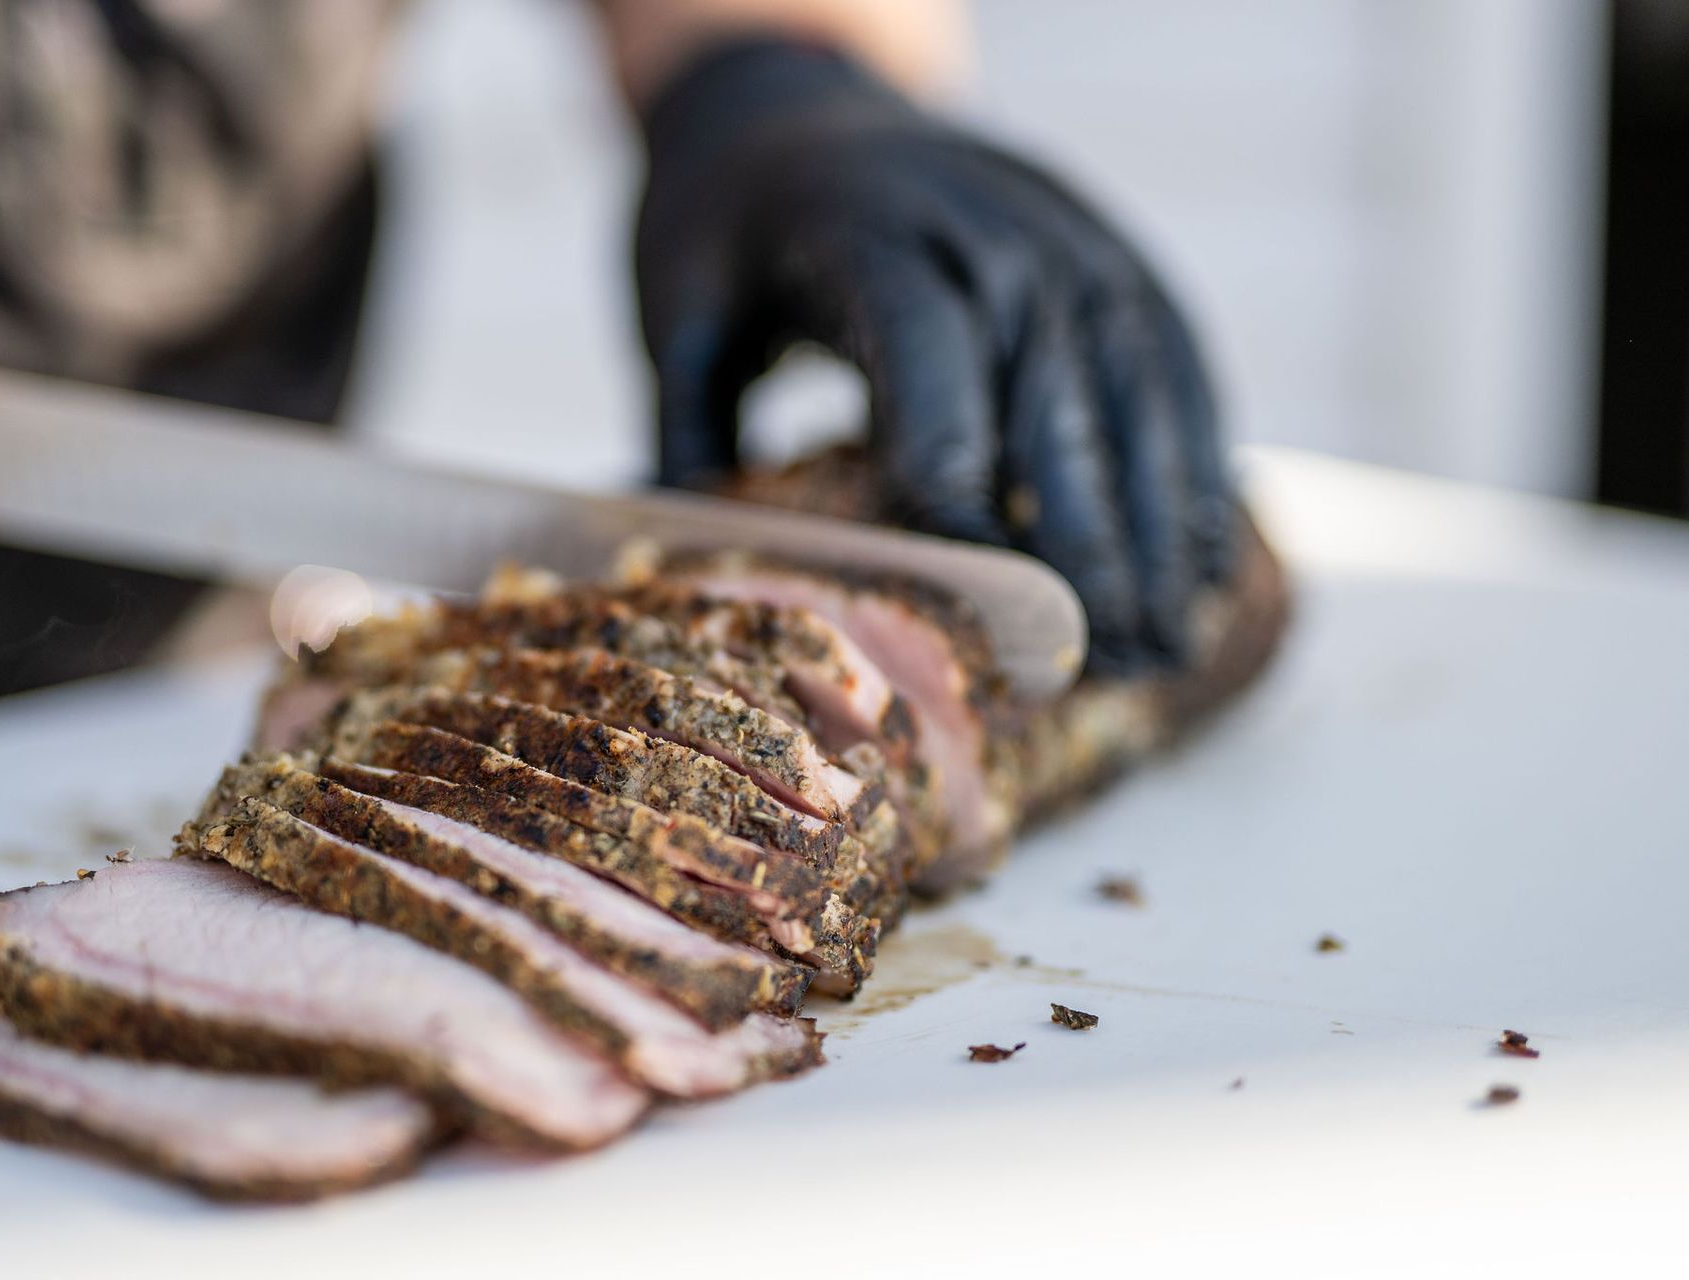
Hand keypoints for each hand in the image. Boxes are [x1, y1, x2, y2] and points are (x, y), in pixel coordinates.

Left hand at [634, 38, 1235, 671]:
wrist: (796, 100)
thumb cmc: (732, 229)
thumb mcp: (680, 314)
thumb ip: (689, 438)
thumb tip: (689, 587)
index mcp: (871, 238)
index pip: (933, 376)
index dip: (961, 502)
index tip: (982, 621)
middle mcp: (989, 229)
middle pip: (1055, 396)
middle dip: (1086, 544)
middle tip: (1102, 666)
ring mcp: (1066, 233)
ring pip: (1137, 388)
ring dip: (1161, 524)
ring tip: (1165, 645)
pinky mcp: (1112, 251)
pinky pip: (1175, 361)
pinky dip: (1196, 464)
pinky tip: (1197, 564)